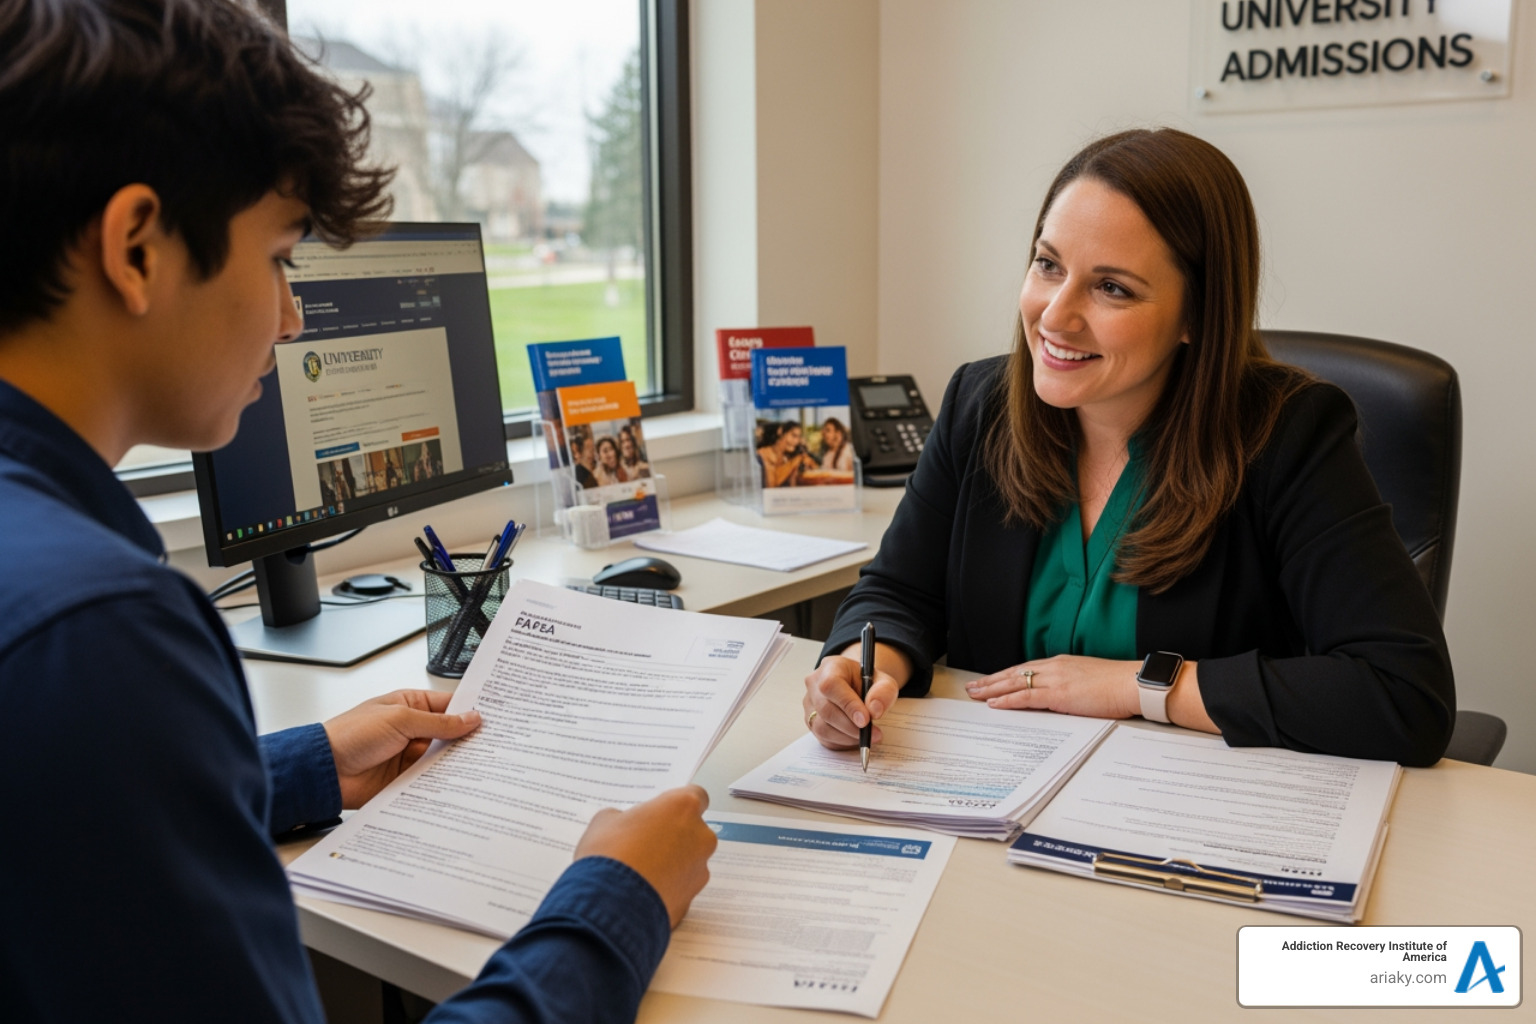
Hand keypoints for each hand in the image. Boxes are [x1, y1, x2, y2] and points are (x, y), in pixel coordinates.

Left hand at [323, 690, 481, 808]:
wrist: (324, 771)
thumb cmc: (350, 735)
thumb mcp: (400, 720)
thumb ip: (438, 722)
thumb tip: (470, 718)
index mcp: (410, 705)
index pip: (449, 705)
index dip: (470, 710)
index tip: (494, 717)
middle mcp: (412, 729)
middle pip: (450, 733)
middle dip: (468, 738)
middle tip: (495, 742)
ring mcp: (409, 755)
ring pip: (444, 758)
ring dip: (457, 761)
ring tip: (484, 763)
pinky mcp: (406, 779)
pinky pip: (432, 779)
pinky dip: (444, 781)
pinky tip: (460, 781)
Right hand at [574, 786, 717, 926]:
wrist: (610, 905)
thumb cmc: (610, 856)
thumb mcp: (604, 822)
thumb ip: (623, 817)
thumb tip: (623, 825)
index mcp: (683, 807)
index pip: (695, 796)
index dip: (676, 806)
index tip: (661, 813)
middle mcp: (700, 836)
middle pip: (693, 831)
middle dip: (673, 836)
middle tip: (644, 843)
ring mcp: (700, 870)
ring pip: (689, 862)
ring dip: (671, 864)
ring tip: (640, 872)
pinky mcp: (692, 900)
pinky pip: (681, 888)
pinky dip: (667, 888)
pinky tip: (643, 892)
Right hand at [802, 653, 900, 749]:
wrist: (857, 686)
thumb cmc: (868, 683)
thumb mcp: (883, 682)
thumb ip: (883, 692)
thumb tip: (874, 711)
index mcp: (831, 667)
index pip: (831, 685)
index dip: (847, 705)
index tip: (865, 720)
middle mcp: (814, 684)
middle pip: (826, 710)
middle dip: (852, 727)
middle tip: (873, 734)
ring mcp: (810, 704)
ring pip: (822, 727)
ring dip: (847, 736)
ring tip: (867, 735)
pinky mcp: (810, 721)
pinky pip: (823, 738)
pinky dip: (842, 742)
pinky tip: (855, 736)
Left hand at [965, 655, 1141, 718]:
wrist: (1133, 683)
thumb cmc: (1117, 684)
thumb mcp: (1088, 679)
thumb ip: (1070, 683)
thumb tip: (1060, 694)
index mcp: (1060, 663)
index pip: (1025, 669)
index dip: (1005, 675)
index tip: (990, 680)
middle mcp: (1054, 668)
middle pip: (1014, 673)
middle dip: (991, 681)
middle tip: (972, 687)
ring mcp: (1056, 680)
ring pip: (1015, 683)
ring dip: (992, 690)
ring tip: (975, 695)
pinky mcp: (1060, 694)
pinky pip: (1027, 697)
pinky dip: (1008, 700)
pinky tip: (994, 704)